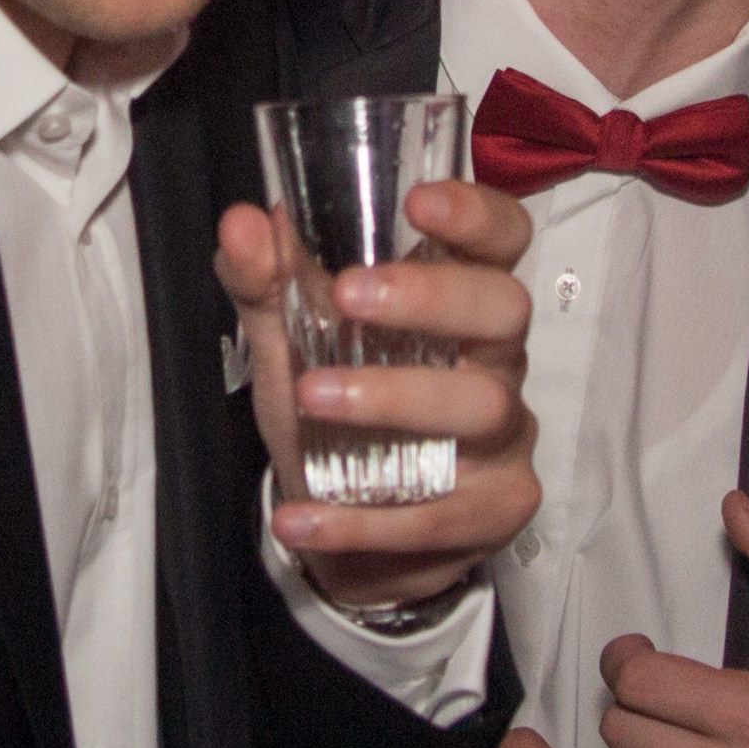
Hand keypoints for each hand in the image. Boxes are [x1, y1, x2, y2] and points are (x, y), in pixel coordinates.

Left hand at [217, 182, 537, 607]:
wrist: (354, 546)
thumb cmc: (336, 418)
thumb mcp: (290, 343)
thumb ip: (266, 282)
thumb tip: (242, 223)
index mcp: (459, 301)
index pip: (500, 239)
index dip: (476, 215)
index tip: (418, 201)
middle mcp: (497, 360)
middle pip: (505, 308)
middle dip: (434, 296)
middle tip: (352, 294)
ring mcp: (506, 436)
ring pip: (483, 405)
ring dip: (394, 398)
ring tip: (311, 398)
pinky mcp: (498, 509)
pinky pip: (443, 513)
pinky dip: (364, 519)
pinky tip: (301, 516)